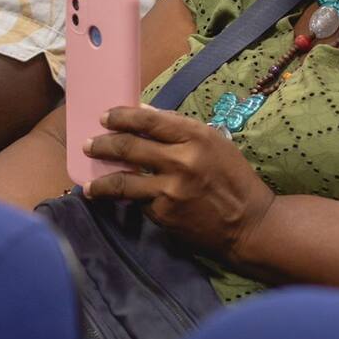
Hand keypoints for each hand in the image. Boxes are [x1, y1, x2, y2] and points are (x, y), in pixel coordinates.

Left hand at [84, 105, 275, 260]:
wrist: (249, 224)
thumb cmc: (234, 178)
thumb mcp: (214, 143)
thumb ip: (179, 128)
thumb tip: (144, 114)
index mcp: (196, 136)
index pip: (149, 120)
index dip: (122, 116)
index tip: (106, 117)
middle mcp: (181, 160)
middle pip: (129, 146)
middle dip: (103, 143)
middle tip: (89, 144)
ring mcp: (170, 189)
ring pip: (122, 180)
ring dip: (100, 180)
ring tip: (88, 183)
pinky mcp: (164, 214)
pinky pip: (136, 201)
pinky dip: (124, 199)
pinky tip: (112, 199)